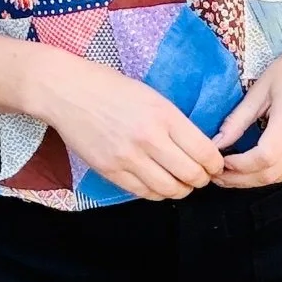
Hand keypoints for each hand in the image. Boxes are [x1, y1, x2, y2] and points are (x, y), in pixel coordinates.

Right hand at [37, 58, 225, 200]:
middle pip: (191, 175)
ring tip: (180, 182)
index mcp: (164, 115)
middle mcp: (149, 139)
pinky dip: (157, 193)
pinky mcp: (110, 171)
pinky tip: (158, 183)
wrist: (67, 91)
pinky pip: (143, 193)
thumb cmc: (110, 88)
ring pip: (169, 190)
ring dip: (181, 189)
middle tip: (200, 176)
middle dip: (202, 179)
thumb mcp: (153, 96)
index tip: (214, 164)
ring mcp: (127, 158)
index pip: (205, 152)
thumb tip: (199, 148)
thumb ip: (176, 123)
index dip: (215, 164)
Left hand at [212, 32, 281, 186]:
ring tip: (233, 174)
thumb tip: (217, 143)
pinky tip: (258, 166)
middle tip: (220, 176)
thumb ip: (238, 119)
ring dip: (255, 180)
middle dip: (242, 180)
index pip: (265, 157)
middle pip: (272, 173)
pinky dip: (274, 171)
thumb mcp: (260, 88)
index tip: (221, 162)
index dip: (239, 166)